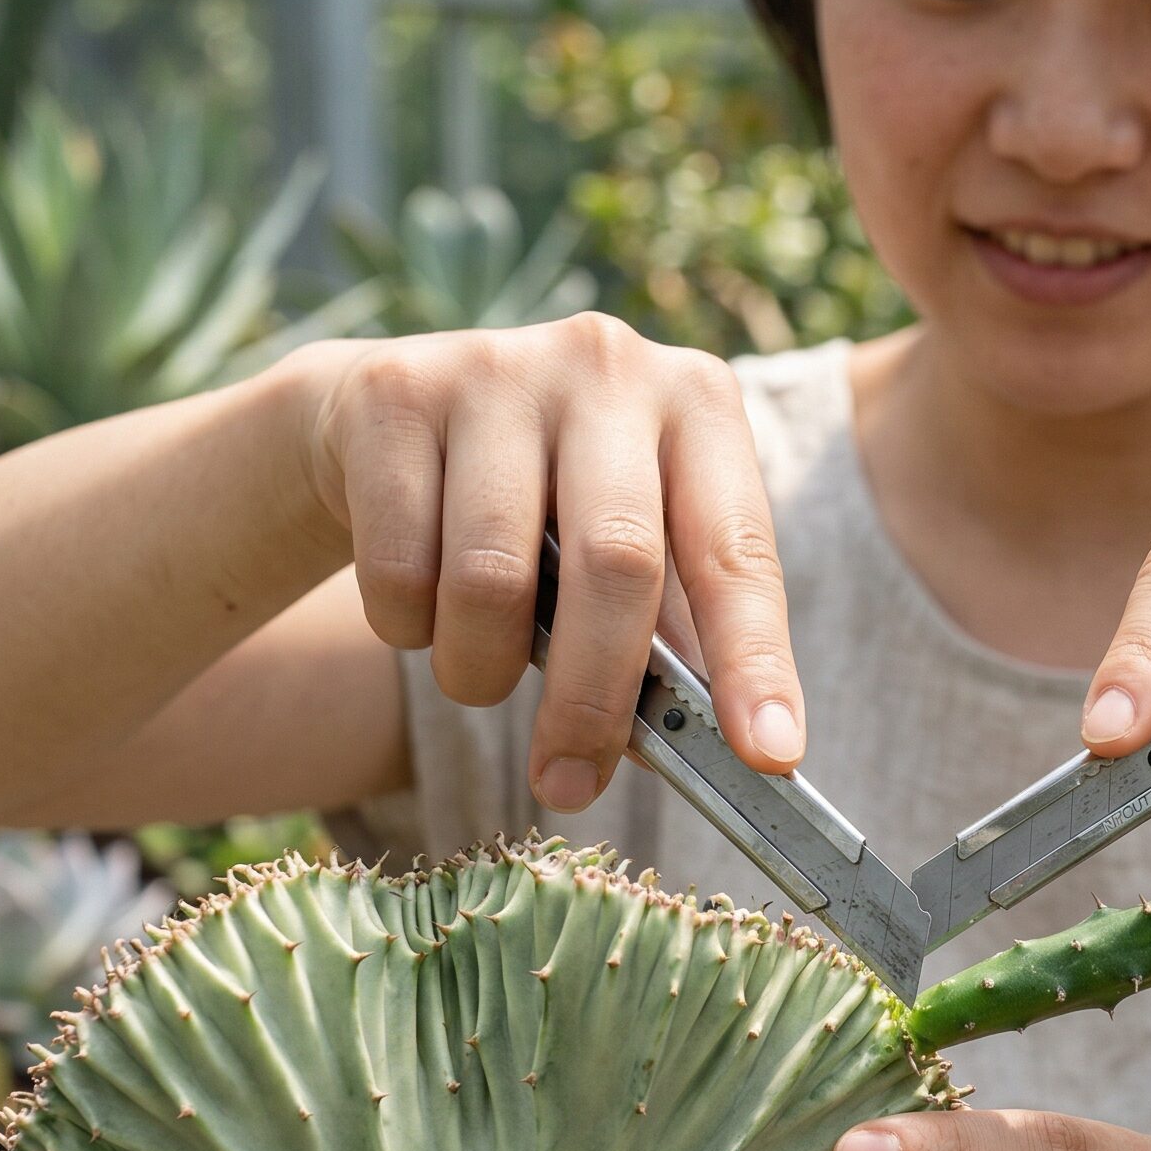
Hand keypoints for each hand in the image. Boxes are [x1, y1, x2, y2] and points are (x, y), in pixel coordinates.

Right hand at [278, 316, 802, 813]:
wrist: (382, 421)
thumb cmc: (539, 507)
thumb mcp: (622, 547)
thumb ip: (669, 639)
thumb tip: (710, 757)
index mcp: (699, 404)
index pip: (739, 553)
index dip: (756, 661)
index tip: (769, 754)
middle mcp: (609, 366)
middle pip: (617, 562)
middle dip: (593, 698)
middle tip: (568, 784)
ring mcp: (498, 367)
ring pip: (492, 580)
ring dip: (479, 670)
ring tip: (475, 670)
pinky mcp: (395, 391)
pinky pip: (400, 570)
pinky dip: (406, 629)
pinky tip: (416, 602)